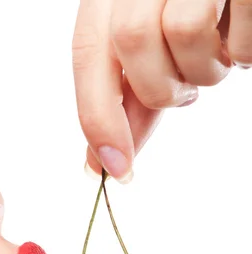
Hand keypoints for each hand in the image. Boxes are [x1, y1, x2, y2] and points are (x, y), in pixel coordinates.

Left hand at [73, 0, 245, 181]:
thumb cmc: (200, 13)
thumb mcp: (158, 45)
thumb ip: (131, 93)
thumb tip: (105, 160)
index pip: (87, 50)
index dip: (98, 116)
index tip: (115, 168)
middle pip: (132, 39)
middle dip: (160, 87)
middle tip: (185, 93)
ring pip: (183, 31)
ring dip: (205, 69)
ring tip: (218, 54)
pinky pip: (240, 39)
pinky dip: (244, 53)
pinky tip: (241, 34)